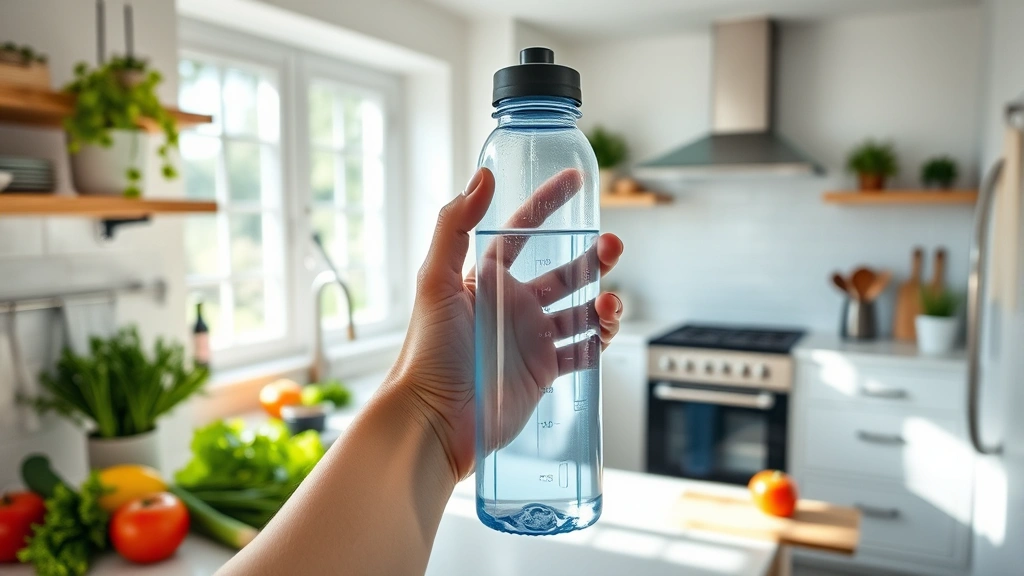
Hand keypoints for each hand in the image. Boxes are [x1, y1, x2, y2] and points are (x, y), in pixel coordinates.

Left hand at [390, 167, 623, 482]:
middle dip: (593, 257)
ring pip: (581, 310)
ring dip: (603, 301)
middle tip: (612, 247)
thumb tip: (483, 177)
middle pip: (564, 271)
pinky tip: (605, 331)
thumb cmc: (426, 352)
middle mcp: (511, 306)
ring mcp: (530, 339)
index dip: (549, 204)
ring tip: (610, 304)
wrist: (434, 421)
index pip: (522, 231)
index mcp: (486, 280)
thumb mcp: (434, 281)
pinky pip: (583, 350)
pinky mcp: (543, 372)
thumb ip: (453, 225)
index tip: (576, 182)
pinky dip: (600, 339)